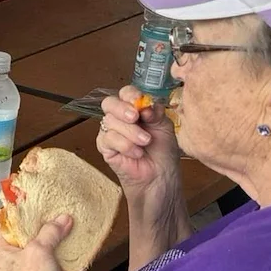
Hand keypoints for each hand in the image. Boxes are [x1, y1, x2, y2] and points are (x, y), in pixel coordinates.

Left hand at [0, 213, 73, 270]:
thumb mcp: (40, 249)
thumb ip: (51, 230)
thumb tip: (63, 217)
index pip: (2, 222)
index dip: (15, 210)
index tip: (29, 198)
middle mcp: (4, 258)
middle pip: (19, 232)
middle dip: (35, 222)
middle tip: (48, 208)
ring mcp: (19, 267)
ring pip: (33, 243)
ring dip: (46, 234)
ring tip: (59, 219)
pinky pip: (43, 254)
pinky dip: (52, 246)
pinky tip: (64, 236)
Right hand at [97, 85, 181, 210]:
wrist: (160, 176)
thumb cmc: (163, 152)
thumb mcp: (165, 126)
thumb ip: (155, 112)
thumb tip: (144, 105)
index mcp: (135, 109)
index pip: (126, 93)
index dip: (131, 95)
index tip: (141, 105)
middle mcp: (121, 118)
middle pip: (110, 103)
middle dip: (123, 109)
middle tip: (136, 118)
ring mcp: (111, 132)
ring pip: (110, 121)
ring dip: (130, 132)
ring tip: (145, 143)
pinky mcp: (104, 147)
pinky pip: (108, 138)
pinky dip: (125, 145)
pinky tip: (136, 153)